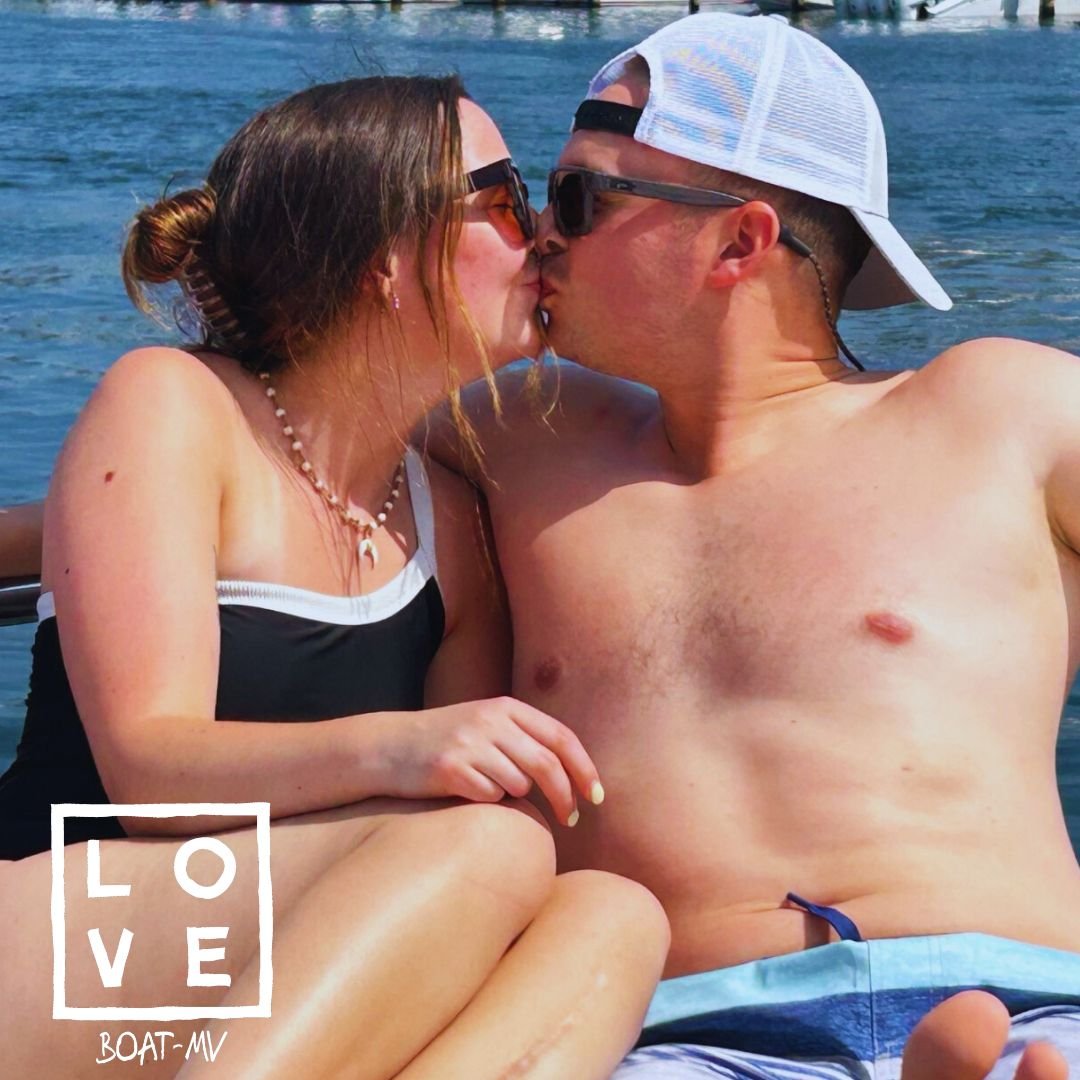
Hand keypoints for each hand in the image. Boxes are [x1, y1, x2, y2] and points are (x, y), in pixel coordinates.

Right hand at [379, 697, 603, 826]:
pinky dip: (486, 800)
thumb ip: (524, 737)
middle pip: (548, 764)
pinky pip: (489, 796)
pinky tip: (465, 790)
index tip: (597, 796)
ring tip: (487, 785)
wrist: (388, 746)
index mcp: (505, 707)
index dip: (584, 768)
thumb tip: (572, 772)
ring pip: (518, 784)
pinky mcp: (451, 768)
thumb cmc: (446, 741)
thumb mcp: (486, 724)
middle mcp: (490, 720)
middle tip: (573, 820)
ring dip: (514, 795)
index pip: (561, 737)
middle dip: (567, 797)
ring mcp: (470, 743)